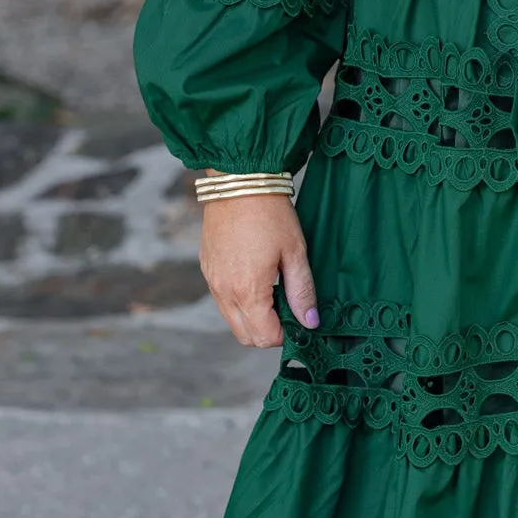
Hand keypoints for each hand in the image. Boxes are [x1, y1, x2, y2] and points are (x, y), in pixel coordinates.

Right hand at [198, 190, 318, 347]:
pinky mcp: (207, 268)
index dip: (286, 335)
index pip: (265, 337)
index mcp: (247, 290)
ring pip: (231, 320)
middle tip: (288, 310)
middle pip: (245, 336)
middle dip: (268, 332)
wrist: (239, 181)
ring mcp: (212, 280)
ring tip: (273, 293)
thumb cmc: (270, 213)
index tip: (299, 320)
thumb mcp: (295, 251)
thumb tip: (310, 322)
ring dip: (252, 318)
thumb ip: (302, 291)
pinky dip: (239, 301)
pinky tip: (256, 279)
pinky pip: (222, 299)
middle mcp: (224, 291)